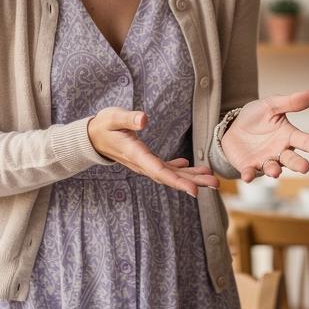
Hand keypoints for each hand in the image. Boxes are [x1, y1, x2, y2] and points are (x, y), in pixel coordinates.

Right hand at [88, 108, 218, 197]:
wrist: (92, 137)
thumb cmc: (103, 125)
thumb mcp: (113, 117)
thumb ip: (129, 118)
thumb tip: (145, 119)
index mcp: (136, 154)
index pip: (159, 171)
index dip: (177, 181)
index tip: (194, 190)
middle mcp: (142, 163)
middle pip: (170, 177)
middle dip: (193, 182)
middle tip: (216, 185)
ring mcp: (144, 163)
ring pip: (170, 174)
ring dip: (191, 177)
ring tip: (211, 178)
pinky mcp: (145, 160)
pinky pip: (164, 168)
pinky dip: (179, 169)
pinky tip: (188, 165)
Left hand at [220, 90, 308, 181]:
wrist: (233, 126)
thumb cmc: (256, 116)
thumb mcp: (271, 105)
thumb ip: (290, 102)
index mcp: (289, 136)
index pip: (308, 142)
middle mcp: (280, 152)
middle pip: (292, 160)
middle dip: (298, 164)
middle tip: (305, 167)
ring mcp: (265, 161)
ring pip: (273, 168)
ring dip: (274, 171)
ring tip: (275, 172)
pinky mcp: (248, 166)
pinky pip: (250, 172)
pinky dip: (249, 175)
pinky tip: (247, 176)